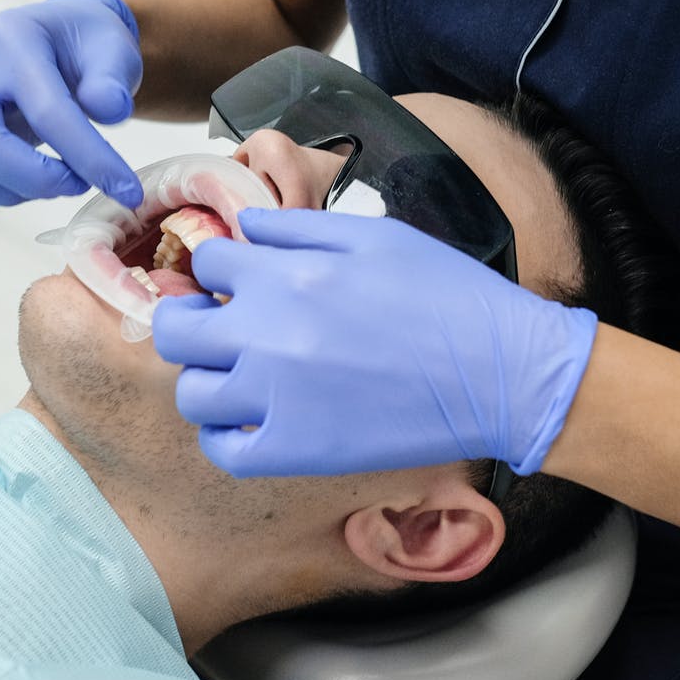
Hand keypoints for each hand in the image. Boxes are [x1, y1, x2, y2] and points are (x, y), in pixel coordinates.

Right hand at [0, 0, 145, 212]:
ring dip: (9, 192)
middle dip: (34, 180)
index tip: (126, 191)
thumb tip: (109, 109)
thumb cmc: (86, 46)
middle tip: (78, 184)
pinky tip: (19, 186)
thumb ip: (113, 77)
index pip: (46, 110)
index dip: (89, 158)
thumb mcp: (114, 47)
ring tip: (53, 180)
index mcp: (12, 39)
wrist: (57, 40)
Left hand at [151, 209, 598, 476]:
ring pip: (192, 393)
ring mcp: (276, 399)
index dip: (223, 269)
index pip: (208, 263)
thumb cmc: (447, 297)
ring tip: (243, 375)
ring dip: (208, 378)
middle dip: (192, 321)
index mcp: (287, 276)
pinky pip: (224, 448)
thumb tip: (245, 228)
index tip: (243, 283)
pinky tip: (254, 418)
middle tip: (222, 327)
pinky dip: (227, 434)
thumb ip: (299, 228)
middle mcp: (268, 336)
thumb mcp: (375, 236)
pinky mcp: (296, 451)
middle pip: (177, 331)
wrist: (501, 371)